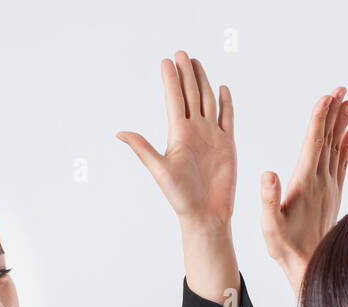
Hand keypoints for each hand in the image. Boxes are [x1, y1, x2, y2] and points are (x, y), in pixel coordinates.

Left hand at [117, 51, 236, 229]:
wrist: (205, 214)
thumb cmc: (180, 196)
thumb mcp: (159, 170)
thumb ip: (142, 148)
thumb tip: (120, 132)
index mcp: (178, 134)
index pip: (174, 99)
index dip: (170, 80)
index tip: (166, 60)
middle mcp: (194, 131)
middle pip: (190, 94)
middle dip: (186, 73)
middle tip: (180, 52)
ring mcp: (211, 136)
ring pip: (207, 101)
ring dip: (202, 82)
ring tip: (196, 63)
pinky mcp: (227, 144)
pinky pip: (227, 118)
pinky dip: (225, 103)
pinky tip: (221, 88)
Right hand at [261, 86, 347, 296]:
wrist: (311, 266)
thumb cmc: (287, 248)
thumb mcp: (270, 227)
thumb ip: (269, 200)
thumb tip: (268, 173)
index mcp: (305, 183)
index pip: (312, 143)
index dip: (318, 118)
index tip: (326, 97)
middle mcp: (321, 181)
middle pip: (328, 139)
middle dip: (333, 112)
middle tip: (341, 88)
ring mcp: (330, 187)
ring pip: (337, 147)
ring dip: (341, 123)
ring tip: (347, 102)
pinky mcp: (333, 195)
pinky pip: (343, 163)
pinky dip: (347, 145)